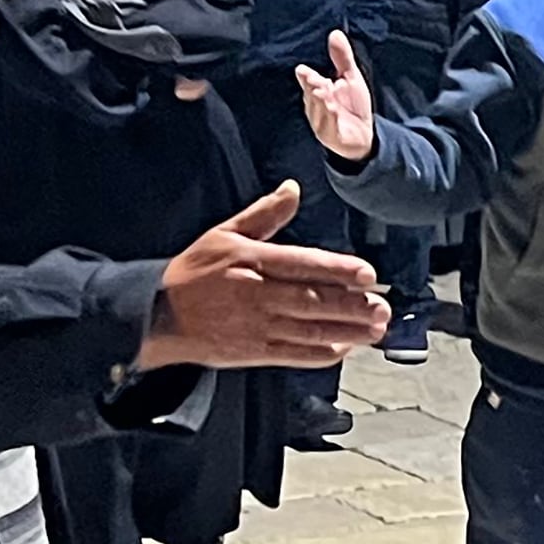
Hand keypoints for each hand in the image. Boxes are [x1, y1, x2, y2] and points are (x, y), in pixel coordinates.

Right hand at [143, 182, 390, 371]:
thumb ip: (264, 214)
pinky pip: (295, 355)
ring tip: (376, 328)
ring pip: (310, 330)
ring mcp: (256, 327)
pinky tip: (346, 347)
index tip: (367, 274)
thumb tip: (293, 188)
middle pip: (313, 301)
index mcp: (251, 262)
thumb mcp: (224, 234)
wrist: (159, 315)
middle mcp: (257, 295)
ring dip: (348, 331)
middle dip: (353, 305)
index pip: (303, 265)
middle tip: (383, 305)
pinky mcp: (254, 353)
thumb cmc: (193, 272)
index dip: (338, 270)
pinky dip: (322, 352)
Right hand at [298, 32, 379, 166]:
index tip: (304, 70)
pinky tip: (334, 110)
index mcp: (317, 90)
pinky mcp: (330, 136)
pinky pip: (329, 128)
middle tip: (316, 80)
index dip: (307, 76)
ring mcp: (321, 122)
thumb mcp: (351, 77)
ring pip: (318, 111)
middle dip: (313, 87)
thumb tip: (335, 33)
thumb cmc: (353, 105)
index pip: (308, 80)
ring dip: (321, 102)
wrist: (364, 135)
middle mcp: (315, 106)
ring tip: (324, 92)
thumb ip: (342, 58)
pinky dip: (330, 119)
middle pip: (311, 95)